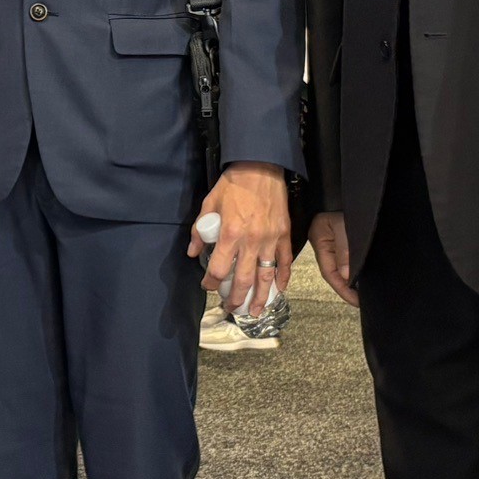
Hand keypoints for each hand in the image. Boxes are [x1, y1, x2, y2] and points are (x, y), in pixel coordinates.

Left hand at [192, 161, 291, 318]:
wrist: (260, 167)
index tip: (208, 285)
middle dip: (236, 298)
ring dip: (261, 297)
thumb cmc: (233, 185)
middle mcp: (251, 241)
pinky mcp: (284, 234)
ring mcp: (270, 239)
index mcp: (230, 234)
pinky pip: (285, 261)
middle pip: (244, 279)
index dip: (211, 282)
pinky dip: (283, 276)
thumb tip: (193, 252)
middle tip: (231, 307)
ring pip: (266, 276)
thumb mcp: (209, 204)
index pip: (219, 269)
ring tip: (256, 311)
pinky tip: (280, 288)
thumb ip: (199, 230)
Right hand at [308, 211, 355, 306]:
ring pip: (340, 270)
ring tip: (362, 296)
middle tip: (360, 303)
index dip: (342, 289)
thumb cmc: (343, 205)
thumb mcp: (342, 226)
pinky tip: (360, 280)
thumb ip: (344, 249)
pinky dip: (352, 273)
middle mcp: (325, 249)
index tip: (355, 300)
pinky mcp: (341, 244)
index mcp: (321, 244)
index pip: (330, 273)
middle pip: (334, 275)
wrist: (340, 192)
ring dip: (349, 283)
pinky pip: (345, 262)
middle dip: (346, 290)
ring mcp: (332, 247)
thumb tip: (347, 275)